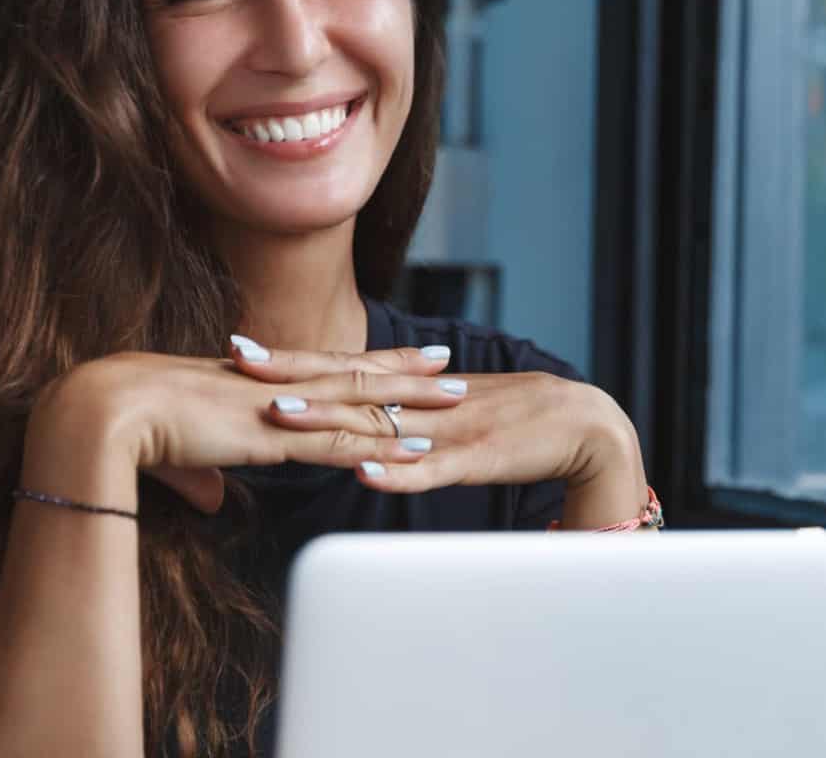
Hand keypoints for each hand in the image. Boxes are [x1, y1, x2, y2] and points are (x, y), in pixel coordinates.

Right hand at [28, 342, 467, 513]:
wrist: (103, 412)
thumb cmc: (127, 429)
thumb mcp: (176, 456)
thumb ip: (203, 474)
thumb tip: (211, 499)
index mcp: (257, 384)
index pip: (324, 367)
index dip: (364, 362)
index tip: (399, 355)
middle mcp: (277, 387)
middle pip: (356, 373)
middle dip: (406, 370)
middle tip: (450, 362)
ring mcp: (281, 408)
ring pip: (362, 401)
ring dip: (412, 402)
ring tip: (458, 399)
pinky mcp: (276, 437)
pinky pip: (343, 442)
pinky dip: (383, 445)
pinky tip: (418, 448)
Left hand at [233, 357, 649, 526]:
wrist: (586, 426)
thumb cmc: (520, 424)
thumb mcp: (457, 414)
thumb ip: (415, 417)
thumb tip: (369, 425)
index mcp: (419, 390)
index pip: (346, 370)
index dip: (295, 361)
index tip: (242, 353)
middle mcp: (426, 400)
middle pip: (348, 384)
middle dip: (292, 375)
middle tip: (238, 363)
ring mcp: (448, 428)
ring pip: (379, 423)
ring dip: (330, 420)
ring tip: (280, 415)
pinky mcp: (476, 459)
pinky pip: (430, 469)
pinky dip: (396, 471)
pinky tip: (363, 472)